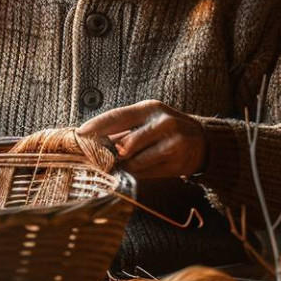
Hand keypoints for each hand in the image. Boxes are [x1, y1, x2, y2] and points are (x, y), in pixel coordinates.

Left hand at [78, 100, 206, 179]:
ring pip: (135, 161)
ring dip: (126, 165)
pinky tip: (143, 167)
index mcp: (150, 108)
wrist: (201, 142)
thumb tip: (89, 139)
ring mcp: (173, 142)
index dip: (96, 126)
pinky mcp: (179, 162)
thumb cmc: (164, 130)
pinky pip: (147, 173)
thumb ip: (121, 129)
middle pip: (126, 144)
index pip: (118, 116)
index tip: (78, 134)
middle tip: (102, 159)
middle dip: (111, 154)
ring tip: (128, 162)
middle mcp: (163, 122)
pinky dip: (139, 172)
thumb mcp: (145, 121)